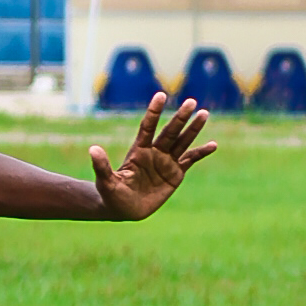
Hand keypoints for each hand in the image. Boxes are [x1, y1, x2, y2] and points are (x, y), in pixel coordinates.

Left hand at [89, 92, 214, 220]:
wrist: (123, 210)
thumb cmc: (111, 195)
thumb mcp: (105, 182)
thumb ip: (101, 166)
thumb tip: (92, 149)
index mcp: (138, 151)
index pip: (147, 127)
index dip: (154, 112)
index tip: (161, 96)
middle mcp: (154, 153)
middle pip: (169, 132)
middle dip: (180, 118)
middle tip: (191, 102)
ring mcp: (166, 162)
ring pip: (182, 142)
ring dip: (193, 129)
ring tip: (204, 113)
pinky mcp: (175, 174)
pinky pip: (191, 160)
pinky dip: (201, 153)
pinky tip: (213, 145)